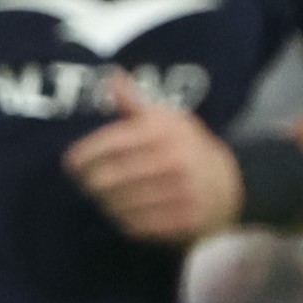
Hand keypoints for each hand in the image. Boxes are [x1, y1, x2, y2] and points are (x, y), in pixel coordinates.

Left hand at [65, 70, 244, 242]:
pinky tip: (122, 213)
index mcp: (164, 130)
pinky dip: (124, 221)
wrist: (233, 186)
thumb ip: (136, 103)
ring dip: (105, 203)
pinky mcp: (184, 220)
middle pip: (109, 177)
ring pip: (120, 203)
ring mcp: (179, 192)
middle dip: (90, 182)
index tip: (70, 163)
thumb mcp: (170, 119)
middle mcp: (172, 160)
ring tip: (104, 198)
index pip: (110, 144)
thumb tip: (111, 78)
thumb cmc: (190, 149)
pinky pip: (137, 225)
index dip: (83, 155)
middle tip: (85, 184)